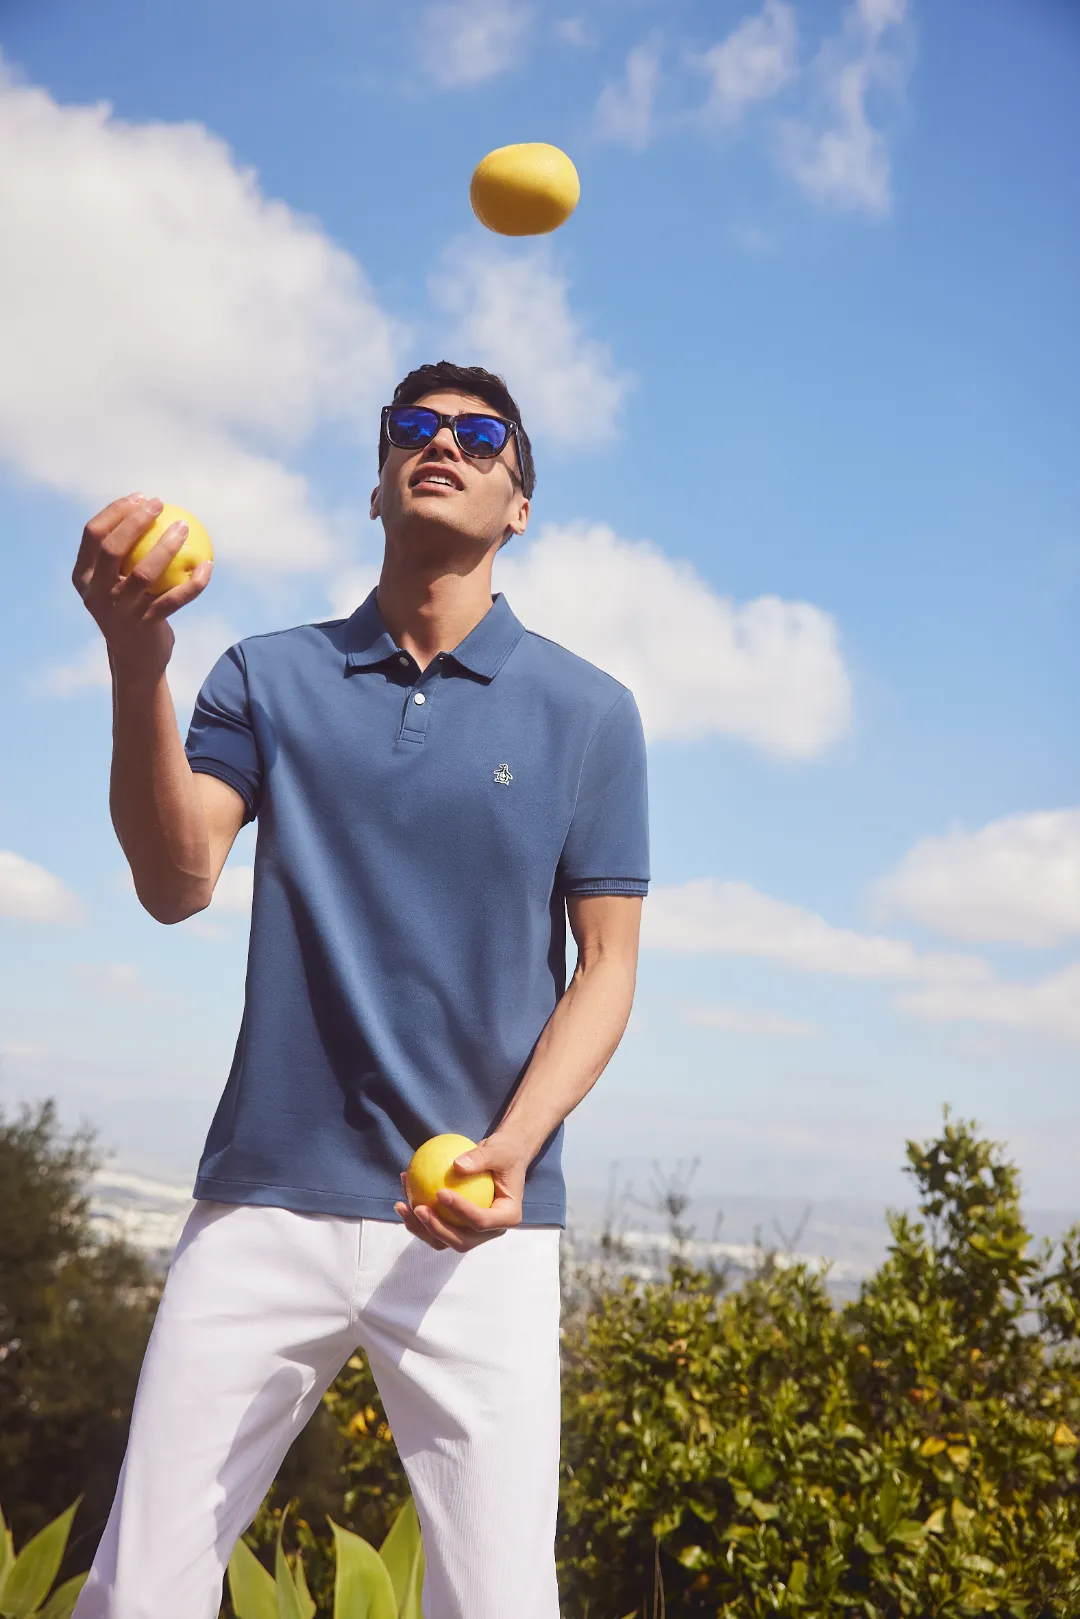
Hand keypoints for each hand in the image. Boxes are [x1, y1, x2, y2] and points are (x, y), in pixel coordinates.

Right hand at [72, 493, 212, 682]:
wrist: (136, 659)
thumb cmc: (129, 609)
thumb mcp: (114, 582)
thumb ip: (122, 554)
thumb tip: (149, 509)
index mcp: (83, 577)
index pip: (93, 534)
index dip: (115, 511)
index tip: (140, 498)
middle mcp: (96, 594)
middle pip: (112, 548)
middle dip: (136, 521)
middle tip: (159, 505)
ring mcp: (120, 611)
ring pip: (144, 572)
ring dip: (167, 546)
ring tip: (184, 527)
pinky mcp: (146, 625)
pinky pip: (175, 598)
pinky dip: (194, 582)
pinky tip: (207, 564)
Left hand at [394, 1133, 528, 1252]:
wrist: (503, 1158)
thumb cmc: (504, 1152)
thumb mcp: (498, 1150)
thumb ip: (480, 1158)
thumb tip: (456, 1166)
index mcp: (507, 1216)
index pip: (482, 1221)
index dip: (460, 1211)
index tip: (439, 1191)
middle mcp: (490, 1230)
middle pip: (462, 1240)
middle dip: (437, 1229)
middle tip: (419, 1208)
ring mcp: (473, 1232)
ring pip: (443, 1240)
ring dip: (420, 1228)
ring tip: (402, 1207)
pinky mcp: (458, 1226)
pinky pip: (435, 1226)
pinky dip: (417, 1216)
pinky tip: (402, 1197)